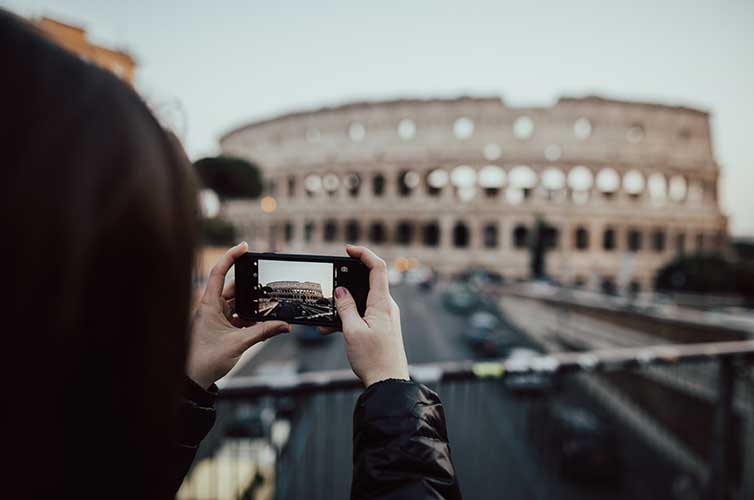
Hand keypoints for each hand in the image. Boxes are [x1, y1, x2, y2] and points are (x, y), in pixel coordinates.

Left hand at [188, 242, 290, 388]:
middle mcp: (211, 308)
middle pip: (233, 288)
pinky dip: (250, 319)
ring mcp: (215, 318)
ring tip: (269, 306)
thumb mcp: (239, 343)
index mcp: (209, 305)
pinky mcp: (220, 329)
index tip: (245, 247)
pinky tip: (263, 322)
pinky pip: (238, 317)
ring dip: (252, 306)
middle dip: (251, 287)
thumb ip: (264, 332)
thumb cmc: (206, 360)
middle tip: (267, 283)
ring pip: (237, 304)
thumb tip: (285, 325)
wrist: (193, 381)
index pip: (219, 273)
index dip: (231, 257)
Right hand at [322, 245, 408, 386]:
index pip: (378, 268)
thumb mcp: (352, 331)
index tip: (348, 250)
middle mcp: (386, 307)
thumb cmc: (373, 359)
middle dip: (345, 284)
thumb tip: (341, 290)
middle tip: (329, 288)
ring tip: (325, 323)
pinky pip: (362, 315)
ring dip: (342, 308)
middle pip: (367, 282)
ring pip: (361, 301)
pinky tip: (331, 331)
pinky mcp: (381, 327)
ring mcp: (385, 317)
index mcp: (382, 303)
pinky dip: (347, 319)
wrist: (388, 384)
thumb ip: (345, 308)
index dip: (364, 254)